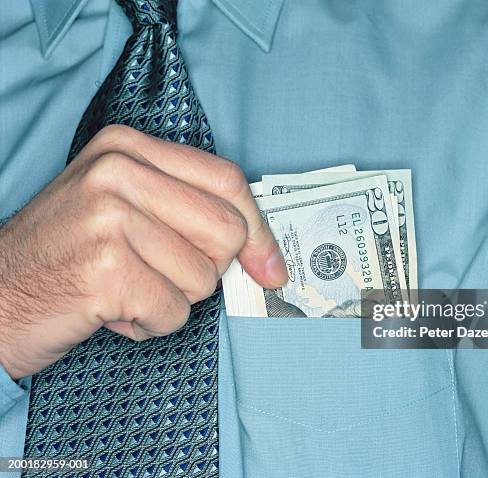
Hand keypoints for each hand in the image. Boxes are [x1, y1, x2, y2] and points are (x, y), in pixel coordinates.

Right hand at [0, 125, 286, 378]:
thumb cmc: (66, 257)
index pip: (226, 181)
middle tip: (162, 274)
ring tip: (126, 289)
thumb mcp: (124, 209)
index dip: (258, 230)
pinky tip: (112, 311)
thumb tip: (265, 257)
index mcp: (127, 148)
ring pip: (203, 278)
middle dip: (206, 269)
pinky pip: (173, 312)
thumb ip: (190, 214)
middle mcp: (117, 172)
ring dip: (171, 299)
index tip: (269, 266)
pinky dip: (151, 323)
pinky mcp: (105, 269)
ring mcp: (108, 218)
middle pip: (225, 230)